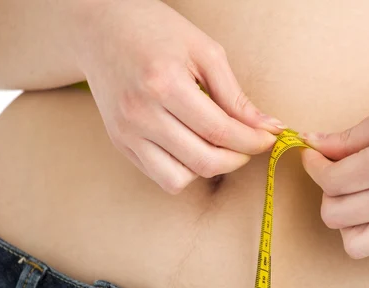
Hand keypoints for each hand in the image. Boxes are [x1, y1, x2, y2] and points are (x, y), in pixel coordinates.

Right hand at [71, 0, 284, 193]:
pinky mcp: (119, 142)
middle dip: (237, 159)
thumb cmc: (156, 30)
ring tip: (217, 145)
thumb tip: (268, 127)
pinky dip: (184, 169)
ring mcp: (125, 132)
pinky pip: (159, 176)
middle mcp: (140, 114)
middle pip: (203, 162)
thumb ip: (235, 95)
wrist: (100, 27)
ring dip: (208, 169)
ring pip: (179, 179)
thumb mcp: (204, 51)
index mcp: (164, 84)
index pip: (219, 131)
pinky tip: (192, 145)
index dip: (252, 141)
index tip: (268, 138)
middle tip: (249, 144)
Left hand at [300, 76, 368, 278]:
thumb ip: (352, 134)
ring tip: (362, 201)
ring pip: (357, 245)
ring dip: (349, 224)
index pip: (329, 179)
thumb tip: (314, 143)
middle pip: (335, 215)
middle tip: (340, 172)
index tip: (315, 155)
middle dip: (327, 192)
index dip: (314, 165)